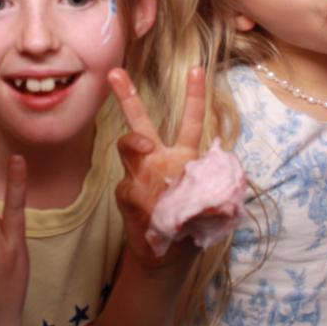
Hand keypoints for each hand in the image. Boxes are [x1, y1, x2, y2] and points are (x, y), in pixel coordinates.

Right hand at [107, 66, 208, 267]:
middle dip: (127, 96)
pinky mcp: (127, 196)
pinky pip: (130, 189)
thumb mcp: (211, 206)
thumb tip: (200, 181)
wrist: (168, 256)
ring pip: (128, 147)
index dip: (194, 96)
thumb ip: (211, 189)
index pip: (190, 121)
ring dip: (135, 143)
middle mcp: (157, 159)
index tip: (196, 69)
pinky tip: (154, 211)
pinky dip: (144, 198)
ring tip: (146, 150)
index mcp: (183, 155)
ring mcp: (139, 176)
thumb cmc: (192, 225)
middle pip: (140, 122)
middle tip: (115, 73)